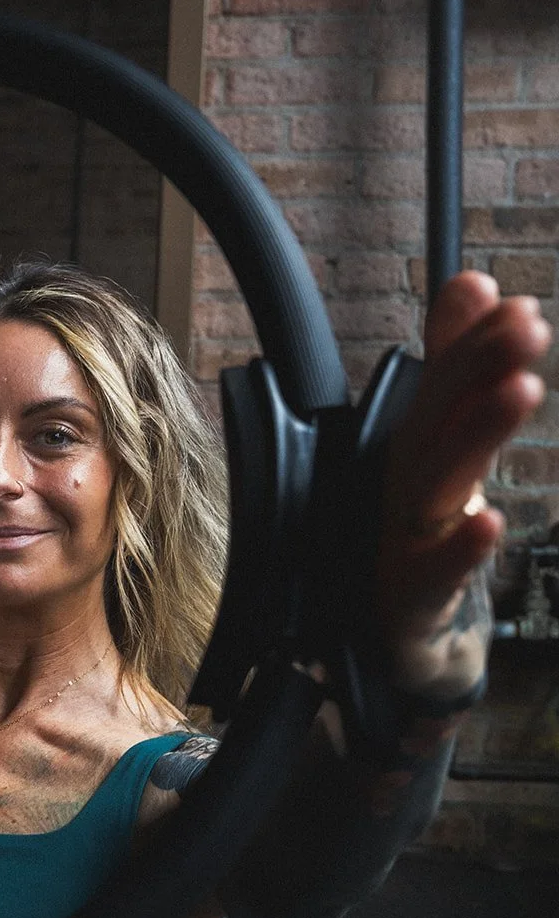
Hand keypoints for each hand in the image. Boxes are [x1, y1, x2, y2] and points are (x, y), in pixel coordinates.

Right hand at [376, 271, 551, 694]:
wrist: (392, 636)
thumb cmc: (414, 531)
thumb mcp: (438, 444)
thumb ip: (454, 363)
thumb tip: (472, 282)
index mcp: (415, 449)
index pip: (443, 387)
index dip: (475, 345)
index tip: (516, 305)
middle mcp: (405, 486)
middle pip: (438, 423)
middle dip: (478, 372)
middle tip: (525, 327)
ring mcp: (404, 541)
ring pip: (438, 484)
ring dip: (476, 437)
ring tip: (519, 390)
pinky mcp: (410, 599)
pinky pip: (436, 573)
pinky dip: (460, 550)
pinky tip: (490, 523)